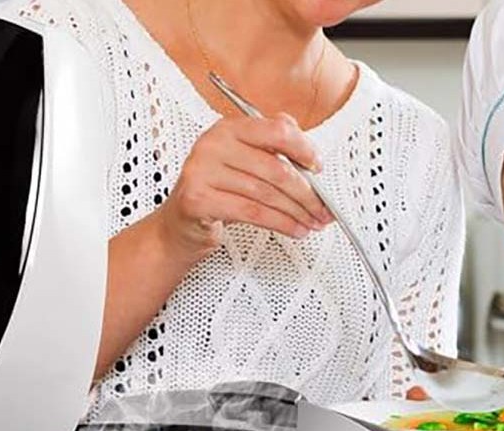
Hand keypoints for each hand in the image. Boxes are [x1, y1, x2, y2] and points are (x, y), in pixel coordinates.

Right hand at [152, 113, 332, 261]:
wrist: (180, 223)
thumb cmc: (217, 192)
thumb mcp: (244, 164)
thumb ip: (272, 149)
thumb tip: (309, 151)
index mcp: (229, 128)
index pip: (276, 130)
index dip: (303, 149)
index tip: (318, 167)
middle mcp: (213, 145)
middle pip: (275, 168)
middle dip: (307, 192)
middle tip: (323, 207)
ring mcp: (202, 171)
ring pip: (266, 193)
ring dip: (296, 212)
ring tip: (311, 222)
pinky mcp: (198, 200)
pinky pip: (252, 213)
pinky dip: (280, 223)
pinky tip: (294, 229)